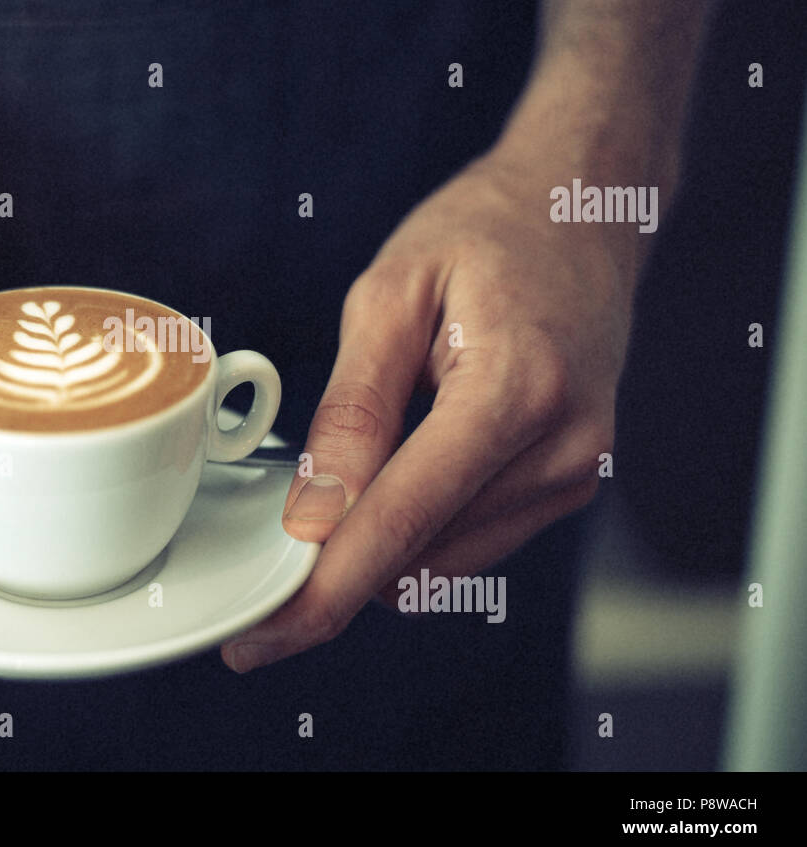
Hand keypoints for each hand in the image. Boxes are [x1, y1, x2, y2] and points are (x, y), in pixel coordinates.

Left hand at [222, 142, 642, 672]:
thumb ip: (353, 411)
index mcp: (516, 392)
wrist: (581, 210)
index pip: (402, 522)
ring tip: (362, 455)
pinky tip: (400, 465)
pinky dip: (415, 525)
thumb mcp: (390, 296)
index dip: (325, 590)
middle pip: (419, 555)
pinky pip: (468, 541)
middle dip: (337, 564)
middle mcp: (561, 450)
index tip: (265, 636)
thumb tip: (313, 516)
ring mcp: (575, 475)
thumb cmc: (484, 234)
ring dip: (378, 541)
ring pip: (440, 562)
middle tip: (275, 540)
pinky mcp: (569, 486)